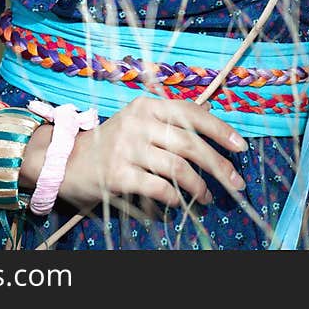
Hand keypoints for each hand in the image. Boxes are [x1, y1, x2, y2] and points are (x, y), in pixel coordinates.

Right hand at [54, 96, 248, 211]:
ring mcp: (127, 148)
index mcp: (147, 105)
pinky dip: (176, 197)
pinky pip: (158, 188)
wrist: (67, 160)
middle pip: (190, 143)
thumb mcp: (140, 120)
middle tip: (235, 182)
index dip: (219, 129)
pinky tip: (182, 202)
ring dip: (199, 186)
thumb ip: (172, 117)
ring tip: (207, 196)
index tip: (240, 146)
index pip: (191, 112)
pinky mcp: (118, 175)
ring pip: (177, 167)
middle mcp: (138, 122)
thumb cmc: (112, 141)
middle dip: (218, 165)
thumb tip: (211, 114)